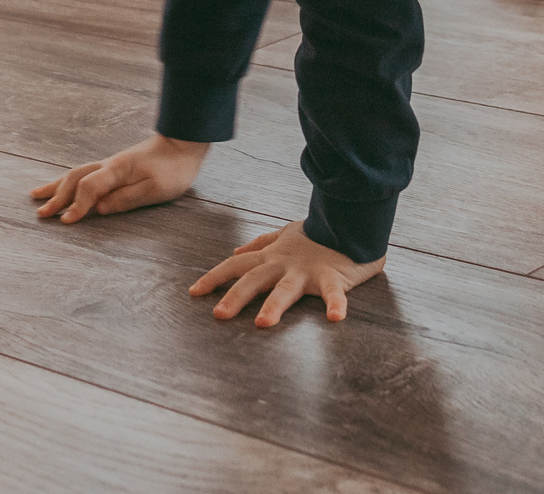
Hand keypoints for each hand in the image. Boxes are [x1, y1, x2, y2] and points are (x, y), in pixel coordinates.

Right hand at [32, 133, 207, 222]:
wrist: (183, 144)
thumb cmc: (173, 169)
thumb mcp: (155, 189)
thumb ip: (125, 199)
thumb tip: (98, 210)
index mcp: (117, 171)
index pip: (88, 188)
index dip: (76, 206)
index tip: (66, 222)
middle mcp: (108, 165)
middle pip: (75, 179)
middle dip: (56, 197)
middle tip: (40, 214)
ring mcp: (109, 164)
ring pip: (75, 174)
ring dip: (56, 187)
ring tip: (35, 196)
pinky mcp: (113, 167)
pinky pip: (83, 173)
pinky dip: (67, 180)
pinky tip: (60, 184)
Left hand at [190, 220, 384, 327]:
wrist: (349, 221)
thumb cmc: (317, 233)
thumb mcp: (284, 235)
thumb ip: (260, 244)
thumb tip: (236, 252)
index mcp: (271, 256)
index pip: (235, 266)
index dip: (214, 277)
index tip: (194, 293)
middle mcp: (283, 264)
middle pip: (254, 280)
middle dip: (236, 296)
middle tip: (219, 315)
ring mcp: (306, 271)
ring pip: (286, 289)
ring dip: (274, 305)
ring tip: (263, 323)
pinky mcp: (332, 276)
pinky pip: (334, 292)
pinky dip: (336, 304)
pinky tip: (336, 318)